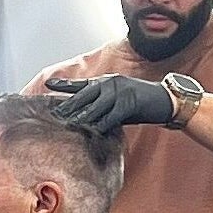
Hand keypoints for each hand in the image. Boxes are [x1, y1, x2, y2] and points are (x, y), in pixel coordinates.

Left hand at [46, 74, 173, 129]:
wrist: (165, 100)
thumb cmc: (140, 103)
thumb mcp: (118, 102)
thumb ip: (102, 107)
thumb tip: (84, 119)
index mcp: (106, 82)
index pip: (81, 84)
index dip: (63, 85)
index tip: (47, 85)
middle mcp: (110, 83)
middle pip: (84, 95)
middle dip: (69, 105)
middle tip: (55, 115)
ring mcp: (120, 91)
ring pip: (96, 105)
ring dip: (83, 116)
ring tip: (70, 124)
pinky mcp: (129, 102)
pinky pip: (112, 115)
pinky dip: (103, 124)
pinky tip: (95, 131)